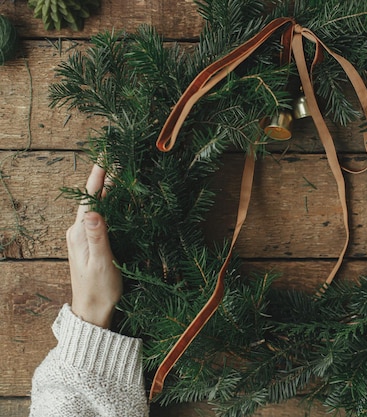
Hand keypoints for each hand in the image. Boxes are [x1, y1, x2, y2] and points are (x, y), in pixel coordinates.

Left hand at [66, 165, 121, 327]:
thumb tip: (93, 211)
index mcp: (79, 233)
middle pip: (92, 199)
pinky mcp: (92, 244)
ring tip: (120, 174)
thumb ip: (97, 236)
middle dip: (104, 179)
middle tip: (117, 160)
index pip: (89, 199)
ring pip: (97, 207)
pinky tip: (120, 202)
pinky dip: (111, 206)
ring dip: (108, 191)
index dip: (98, 178)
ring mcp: (84, 238)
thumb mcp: (102, 263)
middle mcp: (79, 232)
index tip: (105, 158)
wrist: (93, 312)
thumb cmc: (99, 290)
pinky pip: (101, 218)